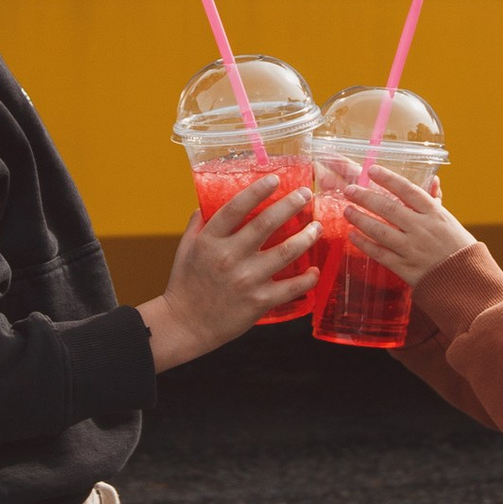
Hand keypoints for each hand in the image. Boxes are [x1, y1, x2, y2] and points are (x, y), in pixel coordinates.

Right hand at [139, 178, 320, 371]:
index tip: (274, 179)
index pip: (235, 208)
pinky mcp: (259, 302)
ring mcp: (246, 280)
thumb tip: (209, 200)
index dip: (257, 191)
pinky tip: (315, 269)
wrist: (185, 324)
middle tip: (305, 194)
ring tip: (317, 227)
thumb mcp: (185, 248)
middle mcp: (229, 257)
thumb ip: (198, 223)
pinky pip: (291, 287)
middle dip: (290, 205)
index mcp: (210, 241)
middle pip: (266, 224)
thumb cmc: (185, 284)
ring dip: (306, 236)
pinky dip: (307, 278)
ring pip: (285, 252)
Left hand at [340, 165, 477, 287]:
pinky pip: (380, 254)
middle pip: (389, 209)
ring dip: (360, 219)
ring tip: (347, 210)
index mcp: (435, 214)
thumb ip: (436, 201)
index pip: (408, 190)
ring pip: (380, 231)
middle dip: (365, 197)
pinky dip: (364, 244)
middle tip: (349, 190)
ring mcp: (413, 249)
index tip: (371, 170)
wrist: (466, 280)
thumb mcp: (450, 221)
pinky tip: (352, 236)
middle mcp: (422, 229)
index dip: (388, 179)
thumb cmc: (458, 247)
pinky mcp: (405, 268)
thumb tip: (432, 179)